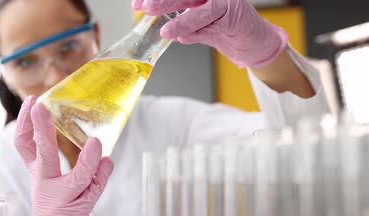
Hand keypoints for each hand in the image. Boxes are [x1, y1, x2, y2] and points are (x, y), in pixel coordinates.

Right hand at [14, 96, 114, 215]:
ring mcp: (59, 200)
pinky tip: (107, 163)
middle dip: (40, 129)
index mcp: (38, 174)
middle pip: (40, 155)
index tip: (31, 101)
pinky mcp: (74, 214)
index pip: (24, 145)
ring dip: (84, 162)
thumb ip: (78, 166)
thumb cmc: (59, 212)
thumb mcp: (60, 184)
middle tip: (39, 106)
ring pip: (72, 180)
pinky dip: (101, 178)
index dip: (24, 122)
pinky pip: (90, 195)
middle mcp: (44, 184)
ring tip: (93, 142)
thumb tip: (99, 148)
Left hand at [132, 0, 287, 67]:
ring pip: (203, 11)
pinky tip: (183, 39)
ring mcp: (228, 3)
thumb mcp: (196, 18)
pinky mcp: (237, 19)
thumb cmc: (222, 25)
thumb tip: (149, 14)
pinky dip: (198, 34)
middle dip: (164, 1)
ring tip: (165, 31)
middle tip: (146, 8)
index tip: (137, 4)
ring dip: (182, 22)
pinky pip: (215, 28)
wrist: (251, 39)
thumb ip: (177, 16)